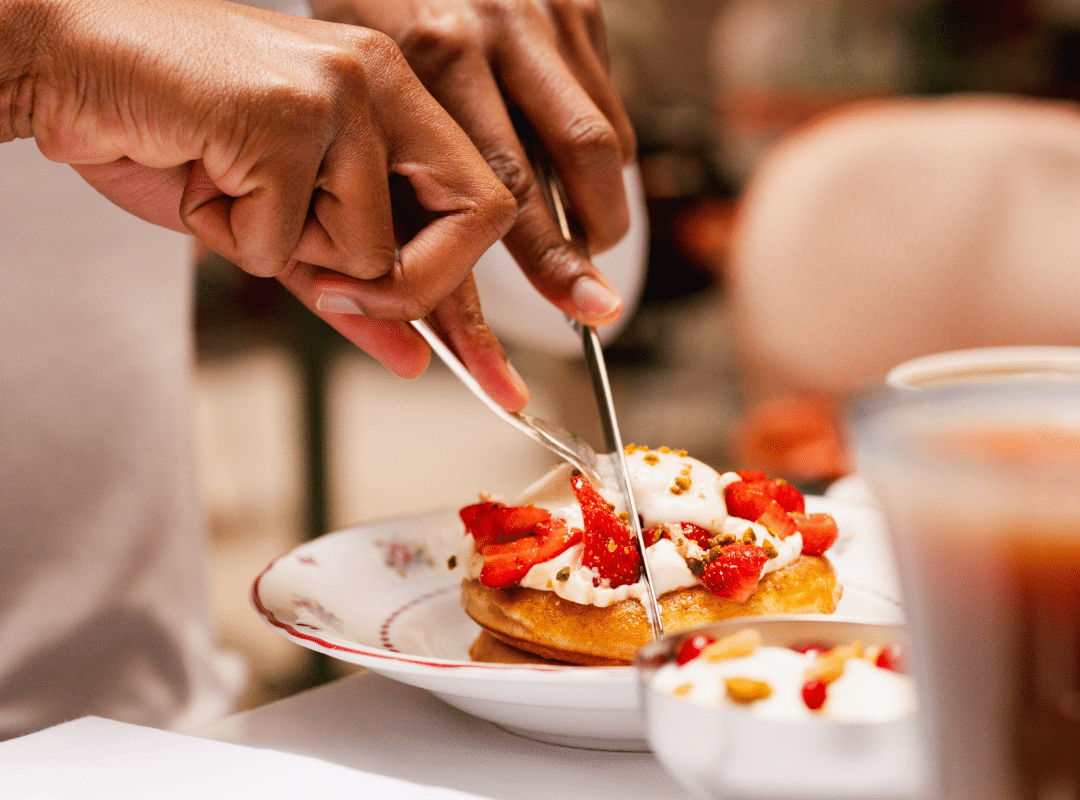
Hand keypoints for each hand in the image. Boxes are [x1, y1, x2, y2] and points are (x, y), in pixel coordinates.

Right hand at [5, 0, 526, 408]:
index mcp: (395, 96)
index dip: (473, 293)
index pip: (483, 204)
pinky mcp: (289, 110)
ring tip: (229, 188)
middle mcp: (384, 79)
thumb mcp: (278, 226)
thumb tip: (417, 359)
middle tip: (327, 289)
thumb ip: (351, 287)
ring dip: (286, 251)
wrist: (67, 67)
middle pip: (478, 218)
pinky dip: (232, 237)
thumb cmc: (171, 136)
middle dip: (410, 288)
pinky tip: (200, 174)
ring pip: (372, 247)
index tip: (478, 365)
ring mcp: (343, 89)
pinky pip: (288, 241)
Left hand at [310, 0, 636, 327]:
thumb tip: (449, 297)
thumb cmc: (373, 11)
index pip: (501, 186)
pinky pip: (607, 99)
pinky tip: (570, 166)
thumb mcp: (366, 93)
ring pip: (602, 136)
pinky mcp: (578, 2)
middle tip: (597, 297)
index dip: (546, 257)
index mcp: (431, 54)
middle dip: (589, 243)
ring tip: (584, 234)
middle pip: (573, 160)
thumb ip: (401, 184)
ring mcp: (544, 13)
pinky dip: (600, 147)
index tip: (581, 306)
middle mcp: (495, 28)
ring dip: (601, 200)